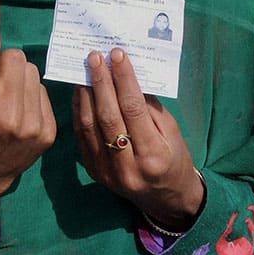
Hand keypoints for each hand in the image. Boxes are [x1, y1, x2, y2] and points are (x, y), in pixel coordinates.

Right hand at [0, 0, 56, 234]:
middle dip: (1, 60)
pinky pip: (42, 90)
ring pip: (31, 70)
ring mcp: (32, 122)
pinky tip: (18, 110)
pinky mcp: (49, 131)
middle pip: (14, 55)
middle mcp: (8, 111)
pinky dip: (29, 93)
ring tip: (5, 95)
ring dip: (17, 75)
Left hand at [73, 49, 203, 230]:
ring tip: (86, 69)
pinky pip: (82, 136)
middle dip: (101, 82)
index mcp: (154, 156)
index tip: (117, 55)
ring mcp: (107, 171)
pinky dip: (79, 110)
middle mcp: (128, 166)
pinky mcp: (93, 171)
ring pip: (90, 125)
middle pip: (108, 115)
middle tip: (95, 57)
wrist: (166, 199)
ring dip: (85, 93)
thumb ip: (149, 107)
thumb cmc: (174, 159)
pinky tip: (80, 92)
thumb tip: (126, 75)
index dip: (123, 80)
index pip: (133, 109)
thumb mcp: (172, 132)